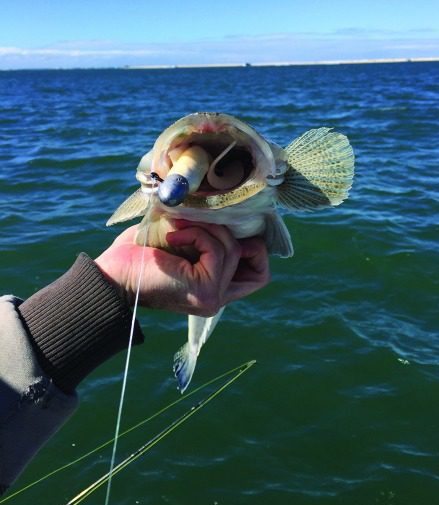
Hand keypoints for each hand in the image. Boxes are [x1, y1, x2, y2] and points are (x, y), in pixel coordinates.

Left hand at [95, 221, 269, 316]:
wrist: (111, 277)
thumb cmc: (139, 257)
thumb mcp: (181, 242)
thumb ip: (206, 236)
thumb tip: (224, 206)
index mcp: (215, 290)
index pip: (259, 275)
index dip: (253, 248)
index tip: (225, 227)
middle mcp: (218, 298)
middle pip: (260, 266)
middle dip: (240, 237)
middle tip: (209, 225)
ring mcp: (214, 296)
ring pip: (233, 249)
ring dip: (207, 228)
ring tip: (180, 226)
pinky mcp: (204, 290)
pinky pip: (216, 250)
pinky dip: (197, 234)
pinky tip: (174, 235)